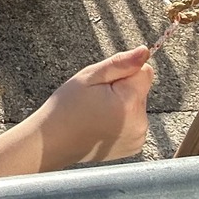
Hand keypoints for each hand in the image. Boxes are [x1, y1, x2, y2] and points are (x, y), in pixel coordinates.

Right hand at [30, 47, 154, 167]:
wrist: (53, 143)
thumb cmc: (66, 108)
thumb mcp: (89, 77)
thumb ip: (121, 63)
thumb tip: (144, 51)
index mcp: (129, 103)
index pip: (144, 72)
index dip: (124, 73)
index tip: (104, 85)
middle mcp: (139, 123)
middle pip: (141, 90)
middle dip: (122, 91)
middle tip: (96, 101)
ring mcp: (137, 138)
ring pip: (138, 106)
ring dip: (122, 106)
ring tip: (97, 115)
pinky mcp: (134, 147)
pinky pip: (135, 123)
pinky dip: (122, 122)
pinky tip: (101, 127)